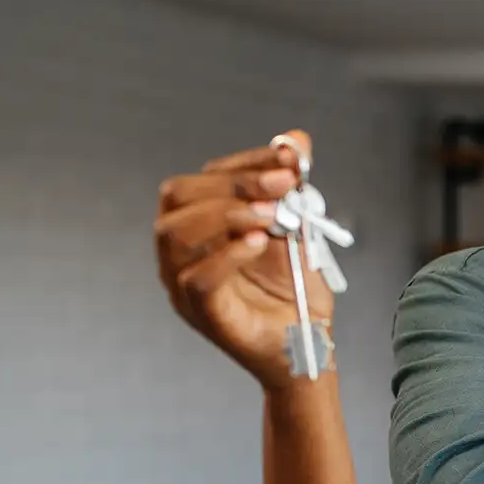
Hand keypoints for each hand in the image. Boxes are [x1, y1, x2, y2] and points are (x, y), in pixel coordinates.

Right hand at [153, 131, 329, 388]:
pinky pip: (196, 280)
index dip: (246, 162)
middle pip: (178, 197)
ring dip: (226, 214)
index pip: (204, 177)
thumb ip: (292, 187)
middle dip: (234, 183)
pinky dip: (226, 255)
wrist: (308, 345)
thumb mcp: (299, 229)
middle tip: (283, 185)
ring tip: (271, 215)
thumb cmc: (295, 290)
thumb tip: (297, 138)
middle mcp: (180, 251)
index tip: (289, 157)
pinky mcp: (202, 314)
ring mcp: (183, 283)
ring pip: (175, 234)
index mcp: (198, 224)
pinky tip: (258, 243)